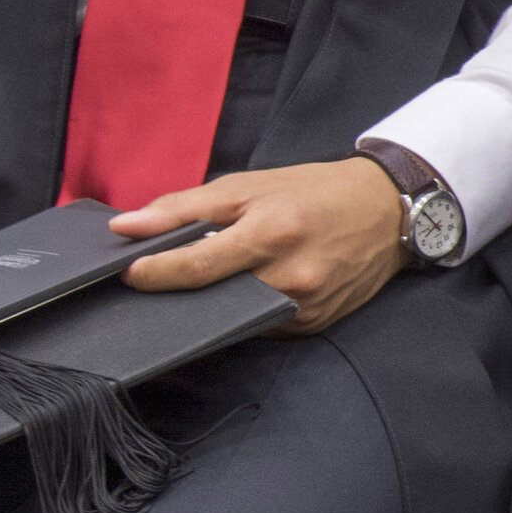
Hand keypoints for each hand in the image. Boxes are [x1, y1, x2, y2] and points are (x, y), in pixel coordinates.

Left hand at [115, 157, 412, 330]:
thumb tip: (123, 228)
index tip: (127, 273)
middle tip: (165, 277)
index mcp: (273, 232)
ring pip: (233, 318)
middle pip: (212, 300)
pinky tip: (250, 288)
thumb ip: (182, 208)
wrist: (387, 210)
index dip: (155, 274)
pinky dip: (244, 310)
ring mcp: (306, 305)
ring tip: (213, 279)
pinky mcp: (314, 324)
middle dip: (181, 292)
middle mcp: (292, 275)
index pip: (197, 267)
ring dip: (212, 303)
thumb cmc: (313, 191)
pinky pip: (260, 327)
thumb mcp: (247, 185)